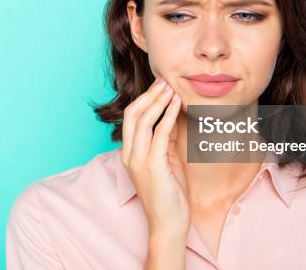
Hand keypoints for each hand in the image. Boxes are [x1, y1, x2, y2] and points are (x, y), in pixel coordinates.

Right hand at [121, 76, 189, 240]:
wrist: (168, 225)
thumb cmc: (169, 195)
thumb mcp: (165, 161)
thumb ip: (165, 140)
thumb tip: (171, 116)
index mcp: (129, 153)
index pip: (131, 118)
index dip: (144, 98)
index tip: (159, 84)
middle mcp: (129, 154)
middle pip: (133, 114)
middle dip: (149, 94)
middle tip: (164, 80)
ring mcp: (139, 160)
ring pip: (143, 120)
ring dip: (158, 100)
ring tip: (170, 87)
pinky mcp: (152, 165)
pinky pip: (159, 133)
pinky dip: (167, 115)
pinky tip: (176, 104)